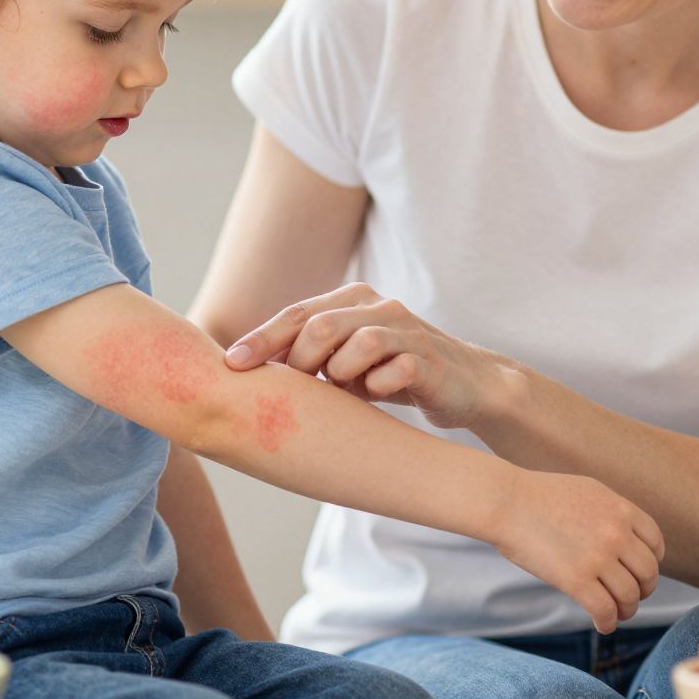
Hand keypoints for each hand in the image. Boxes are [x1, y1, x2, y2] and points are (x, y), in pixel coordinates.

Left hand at [224, 283, 512, 431]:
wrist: (467, 386)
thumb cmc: (394, 375)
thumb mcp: (347, 363)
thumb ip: (310, 358)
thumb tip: (246, 375)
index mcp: (352, 301)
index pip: (296, 314)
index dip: (262, 339)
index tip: (231, 366)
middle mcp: (379, 307)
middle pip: (321, 325)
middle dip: (298, 362)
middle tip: (294, 393)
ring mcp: (408, 330)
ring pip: (359, 343)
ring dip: (340, 375)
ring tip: (342, 393)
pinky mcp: (431, 358)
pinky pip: (396, 368)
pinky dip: (378, 386)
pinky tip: (375, 396)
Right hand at [490, 469, 665, 632]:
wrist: (507, 502)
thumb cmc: (539, 496)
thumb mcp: (588, 491)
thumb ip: (611, 512)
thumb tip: (626, 537)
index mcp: (621, 510)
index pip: (655, 544)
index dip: (652, 563)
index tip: (640, 573)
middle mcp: (616, 533)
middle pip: (648, 573)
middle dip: (643, 590)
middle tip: (630, 597)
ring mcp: (598, 557)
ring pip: (629, 596)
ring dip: (626, 610)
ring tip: (616, 614)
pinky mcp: (576, 580)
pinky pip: (605, 610)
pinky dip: (608, 623)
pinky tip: (602, 625)